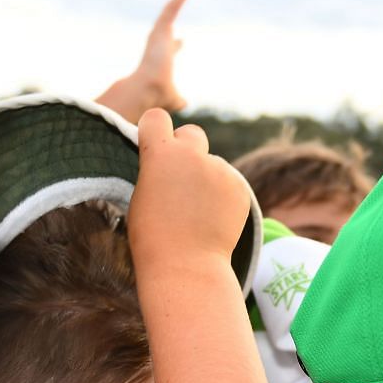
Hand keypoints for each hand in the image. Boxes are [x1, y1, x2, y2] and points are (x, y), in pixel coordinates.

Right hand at [98, 0, 194, 121]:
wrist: (148, 90)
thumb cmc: (158, 97)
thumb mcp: (173, 99)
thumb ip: (178, 100)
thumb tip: (184, 104)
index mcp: (162, 61)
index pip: (169, 50)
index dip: (175, 46)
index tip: (180, 41)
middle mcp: (158, 45)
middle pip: (167, 26)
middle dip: (172, 14)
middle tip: (179, 1)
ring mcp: (159, 35)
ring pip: (170, 11)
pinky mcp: (161, 28)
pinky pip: (174, 7)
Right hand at [127, 108, 252, 270]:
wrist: (187, 265)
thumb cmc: (153, 236)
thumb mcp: (142, 193)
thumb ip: (156, 168)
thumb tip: (166, 158)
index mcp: (160, 154)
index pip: (157, 118)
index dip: (155, 130)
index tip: (155, 144)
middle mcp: (192, 155)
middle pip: (192, 133)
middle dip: (186, 148)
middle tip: (181, 177)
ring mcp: (220, 170)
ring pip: (212, 162)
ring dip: (206, 176)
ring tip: (198, 210)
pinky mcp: (239, 186)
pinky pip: (228, 181)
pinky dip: (223, 193)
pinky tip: (214, 217)